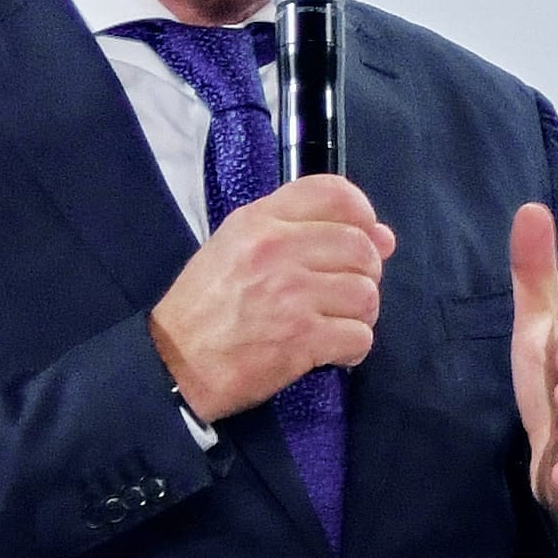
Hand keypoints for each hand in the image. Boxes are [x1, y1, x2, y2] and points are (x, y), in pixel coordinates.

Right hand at [153, 174, 386, 420]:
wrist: (174, 364)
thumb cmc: (205, 307)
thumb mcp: (237, 249)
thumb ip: (303, 233)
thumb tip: (383, 236)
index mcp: (259, 221)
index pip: (334, 193)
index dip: (362, 215)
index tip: (362, 238)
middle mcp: (278, 248)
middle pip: (361, 248)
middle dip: (364, 275)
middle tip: (341, 296)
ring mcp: (291, 293)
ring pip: (366, 294)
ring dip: (359, 316)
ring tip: (334, 325)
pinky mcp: (301, 337)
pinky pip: (359, 336)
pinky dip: (352, 349)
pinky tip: (329, 352)